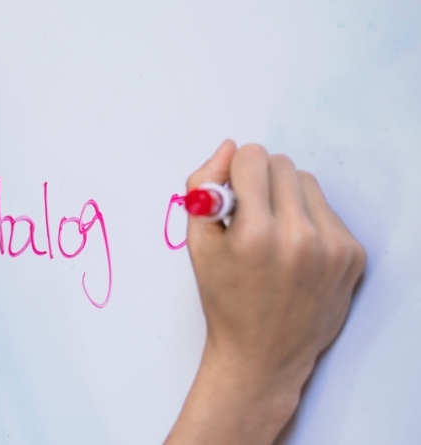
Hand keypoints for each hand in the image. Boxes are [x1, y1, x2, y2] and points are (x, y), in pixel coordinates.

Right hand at [166, 140, 365, 443]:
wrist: (263, 354)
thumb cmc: (225, 300)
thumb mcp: (197, 245)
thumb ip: (202, 188)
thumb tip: (228, 148)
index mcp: (253, 234)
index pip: (251, 158)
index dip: (234, 171)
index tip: (230, 191)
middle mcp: (297, 237)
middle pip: (281, 164)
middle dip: (260, 180)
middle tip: (249, 213)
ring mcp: (331, 247)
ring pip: (307, 182)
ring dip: (286, 196)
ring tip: (271, 232)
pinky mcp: (352, 255)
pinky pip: (327, 210)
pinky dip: (308, 220)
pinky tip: (294, 250)